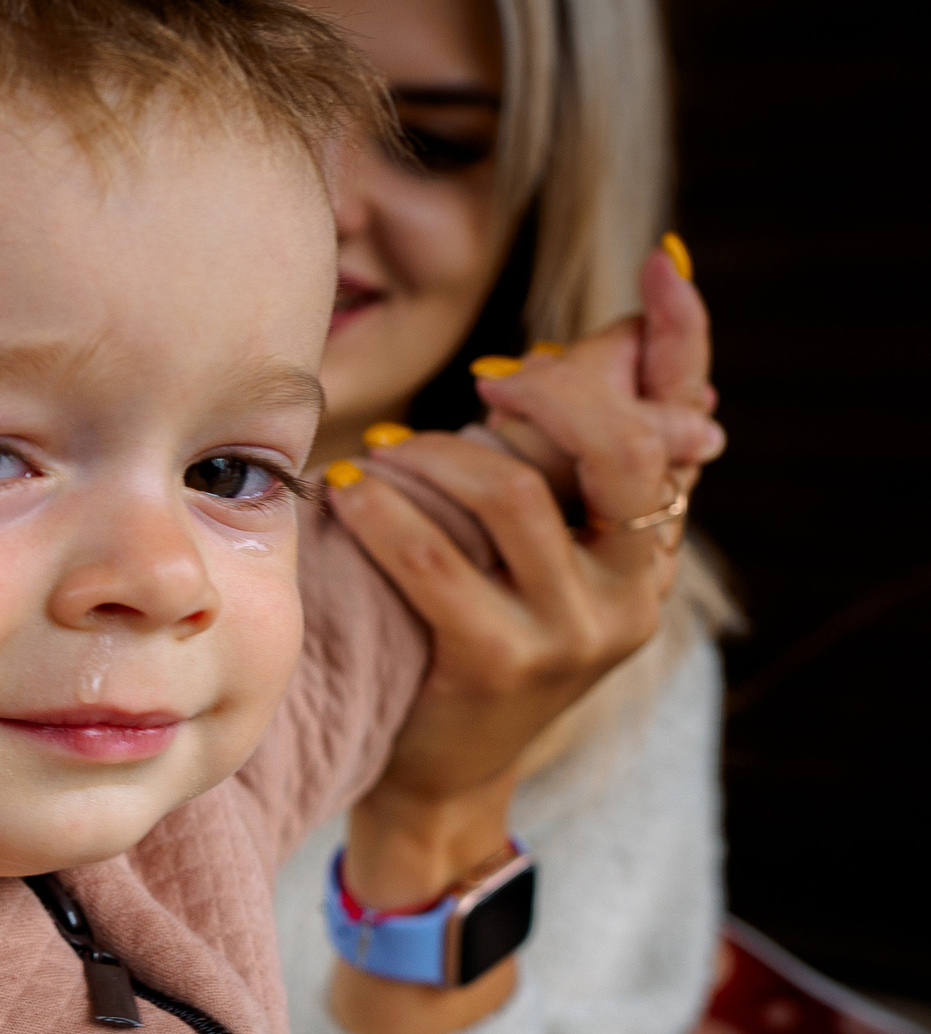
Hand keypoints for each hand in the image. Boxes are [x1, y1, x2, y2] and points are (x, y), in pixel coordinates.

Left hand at [330, 244, 717, 911]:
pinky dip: (386, 512)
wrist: (437, 772)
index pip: (684, 423)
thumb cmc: (467, 632)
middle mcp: (633, 587)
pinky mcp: (499, 663)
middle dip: (546, 393)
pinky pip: (438, 559)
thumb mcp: (527, 543)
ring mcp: (574, 631)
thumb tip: (602, 342)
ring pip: (514, 495)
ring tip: (384, 451)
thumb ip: (558, 455)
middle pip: (619, 447)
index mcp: (650, 545)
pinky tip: (349, 491)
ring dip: (436, 454)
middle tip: (483, 382)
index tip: (663, 260)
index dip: (681, 338)